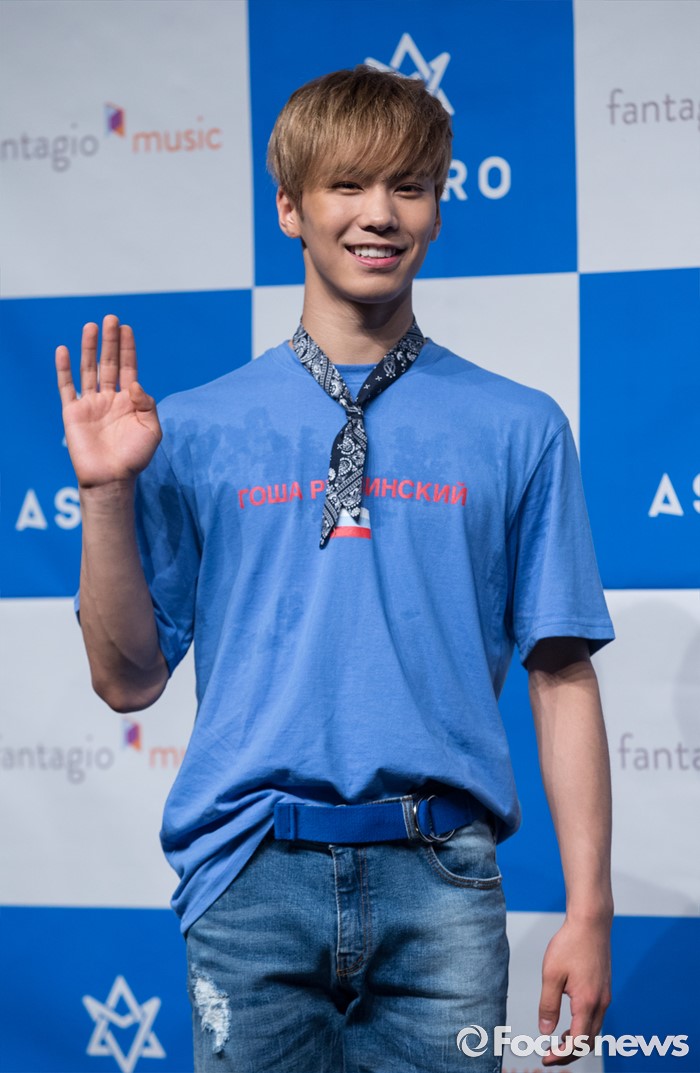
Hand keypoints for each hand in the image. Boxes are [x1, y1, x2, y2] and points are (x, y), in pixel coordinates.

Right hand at [56, 314, 161, 488]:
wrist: (112, 479)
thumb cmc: (135, 458)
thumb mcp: (152, 430)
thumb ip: (147, 404)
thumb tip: (134, 383)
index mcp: (129, 402)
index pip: (129, 368)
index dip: (128, 349)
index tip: (127, 328)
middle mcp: (109, 399)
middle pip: (109, 363)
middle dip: (110, 341)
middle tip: (111, 319)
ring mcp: (90, 404)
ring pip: (89, 370)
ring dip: (89, 348)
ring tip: (91, 326)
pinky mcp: (73, 412)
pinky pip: (66, 387)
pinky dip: (64, 369)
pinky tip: (64, 350)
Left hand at [538, 915, 611, 1064]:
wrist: (591, 923)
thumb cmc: (571, 944)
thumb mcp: (551, 974)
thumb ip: (548, 1005)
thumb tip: (545, 1031)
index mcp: (587, 1003)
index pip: (577, 1043)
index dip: (561, 1056)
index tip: (546, 1058)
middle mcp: (600, 1003)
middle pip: (588, 1042)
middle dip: (570, 1054)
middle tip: (550, 1055)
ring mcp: (605, 997)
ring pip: (593, 1030)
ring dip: (577, 1041)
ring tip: (558, 1042)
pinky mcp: (604, 989)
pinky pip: (596, 1017)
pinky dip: (583, 1027)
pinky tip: (570, 1022)